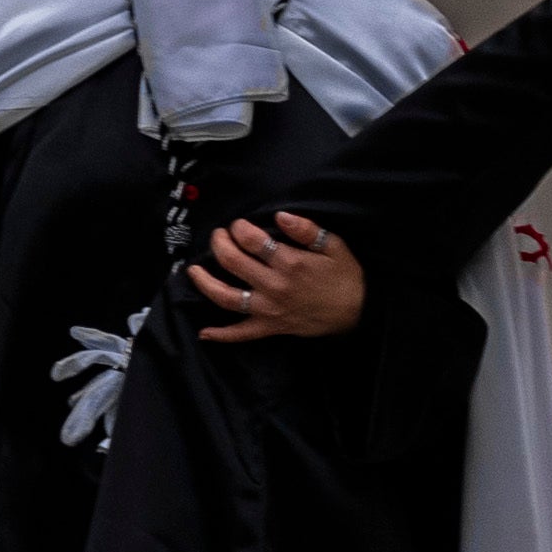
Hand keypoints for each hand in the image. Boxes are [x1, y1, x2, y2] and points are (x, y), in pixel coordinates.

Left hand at [188, 209, 366, 343]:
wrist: (359, 312)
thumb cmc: (345, 276)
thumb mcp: (334, 246)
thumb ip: (306, 230)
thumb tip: (280, 216)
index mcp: (290, 263)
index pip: (252, 240)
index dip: (239, 228)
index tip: (238, 224)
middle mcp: (274, 285)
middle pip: (233, 262)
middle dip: (219, 244)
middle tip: (218, 235)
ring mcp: (269, 309)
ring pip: (227, 296)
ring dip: (205, 283)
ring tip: (192, 270)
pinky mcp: (270, 327)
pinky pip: (241, 334)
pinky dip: (222, 335)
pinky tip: (204, 332)